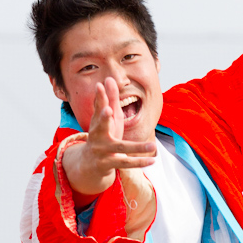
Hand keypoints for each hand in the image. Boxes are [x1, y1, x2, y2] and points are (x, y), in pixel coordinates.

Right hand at [62, 78, 155, 197]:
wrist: (89, 163)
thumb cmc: (102, 135)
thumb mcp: (106, 118)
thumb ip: (109, 100)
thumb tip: (108, 79)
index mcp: (97, 122)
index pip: (98, 107)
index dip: (99, 97)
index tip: (99, 85)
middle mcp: (97, 135)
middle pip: (100, 126)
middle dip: (103, 118)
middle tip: (108, 110)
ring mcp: (102, 150)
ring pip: (120, 148)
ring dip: (137, 148)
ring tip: (152, 145)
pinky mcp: (108, 164)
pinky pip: (125, 162)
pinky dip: (139, 162)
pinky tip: (152, 160)